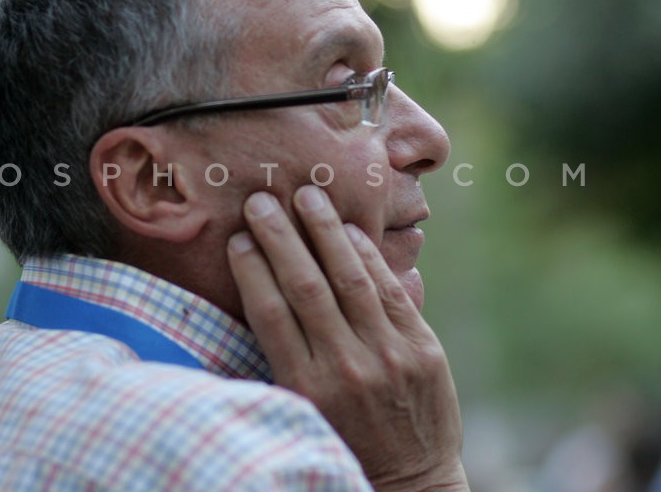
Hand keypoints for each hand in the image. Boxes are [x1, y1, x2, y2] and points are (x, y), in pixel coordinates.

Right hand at [226, 185, 468, 491]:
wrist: (412, 482)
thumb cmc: (345, 443)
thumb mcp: (304, 412)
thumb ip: (286, 358)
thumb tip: (262, 291)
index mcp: (306, 387)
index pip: (270, 314)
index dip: (252, 270)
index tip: (238, 238)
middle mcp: (345, 368)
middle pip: (305, 287)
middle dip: (280, 238)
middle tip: (262, 201)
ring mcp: (388, 355)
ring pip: (351, 279)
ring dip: (325, 231)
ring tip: (307, 196)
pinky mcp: (422, 348)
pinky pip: (391, 290)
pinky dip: (369, 256)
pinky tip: (350, 229)